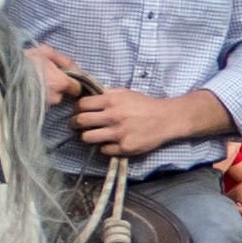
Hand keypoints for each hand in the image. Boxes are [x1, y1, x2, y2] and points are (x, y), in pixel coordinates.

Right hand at [26, 44, 88, 107]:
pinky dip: (36, 99)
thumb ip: (64, 60)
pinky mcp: (33, 112)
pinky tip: (27, 90)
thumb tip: (77, 68)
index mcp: (60, 82)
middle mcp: (55, 97)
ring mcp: (44, 106)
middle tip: (44, 77)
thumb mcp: (45, 51)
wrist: (2, 72)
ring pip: (50, 101)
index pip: (76, 88)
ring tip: (33, 83)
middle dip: (56, 88)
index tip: (65, 79)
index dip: (72, 83)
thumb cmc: (24, 60)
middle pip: (62, 95)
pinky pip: (39, 105)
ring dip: (45, 93)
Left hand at [68, 86, 191, 159]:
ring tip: (90, 135)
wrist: (166, 119)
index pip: (82, 105)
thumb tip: (88, 96)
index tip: (78, 112)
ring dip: (86, 136)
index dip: (77, 108)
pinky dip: (104, 147)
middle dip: (75, 123)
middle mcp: (113, 117)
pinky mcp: (124, 148)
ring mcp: (118, 134)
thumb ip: (107, 94)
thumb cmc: (145, 104)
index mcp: (111, 100)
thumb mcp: (125, 93)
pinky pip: (104, 150)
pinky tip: (109, 142)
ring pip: (88, 138)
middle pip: (81, 122)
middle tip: (76, 125)